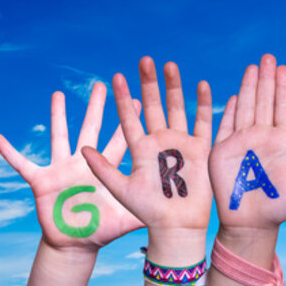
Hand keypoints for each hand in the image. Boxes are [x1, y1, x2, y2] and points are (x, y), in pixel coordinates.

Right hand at [0, 83, 142, 251]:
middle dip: (97, 107)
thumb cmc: (103, 229)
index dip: (128, 120)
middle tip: (102, 83)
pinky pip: (22, 164)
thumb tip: (176, 207)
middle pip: (91, 129)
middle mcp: (83, 163)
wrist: (76, 244)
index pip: (120, 139)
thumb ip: (149, 208)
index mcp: (105, 169)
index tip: (139, 97)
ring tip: (57, 94)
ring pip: (59, 137)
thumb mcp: (128, 217)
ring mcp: (62, 169)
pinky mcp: (41, 181)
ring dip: (57, 116)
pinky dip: (10, 153)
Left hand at [82, 57, 213, 239]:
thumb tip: (81, 150)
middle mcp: (160, 142)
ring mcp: (181, 144)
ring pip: (177, 108)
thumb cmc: (147, 212)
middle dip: (149, 83)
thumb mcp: (120, 190)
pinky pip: (203, 122)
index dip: (123, 98)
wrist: (176, 226)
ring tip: (169, 65)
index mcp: (140, 148)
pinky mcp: (200, 149)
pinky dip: (203, 104)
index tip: (116, 77)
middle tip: (145, 59)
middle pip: (154, 106)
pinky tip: (201, 84)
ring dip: (174, 87)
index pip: (129, 117)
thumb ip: (103, 169)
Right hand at [209, 54, 285, 228]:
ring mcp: (242, 142)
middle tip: (269, 57)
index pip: (283, 109)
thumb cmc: (278, 207)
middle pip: (264, 102)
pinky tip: (234, 95)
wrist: (251, 223)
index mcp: (282, 142)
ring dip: (249, 88)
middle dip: (267, 80)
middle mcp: (262, 138)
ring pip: (246, 108)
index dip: (284, 89)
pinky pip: (225, 125)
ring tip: (253, 67)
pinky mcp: (222, 151)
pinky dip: (229, 110)